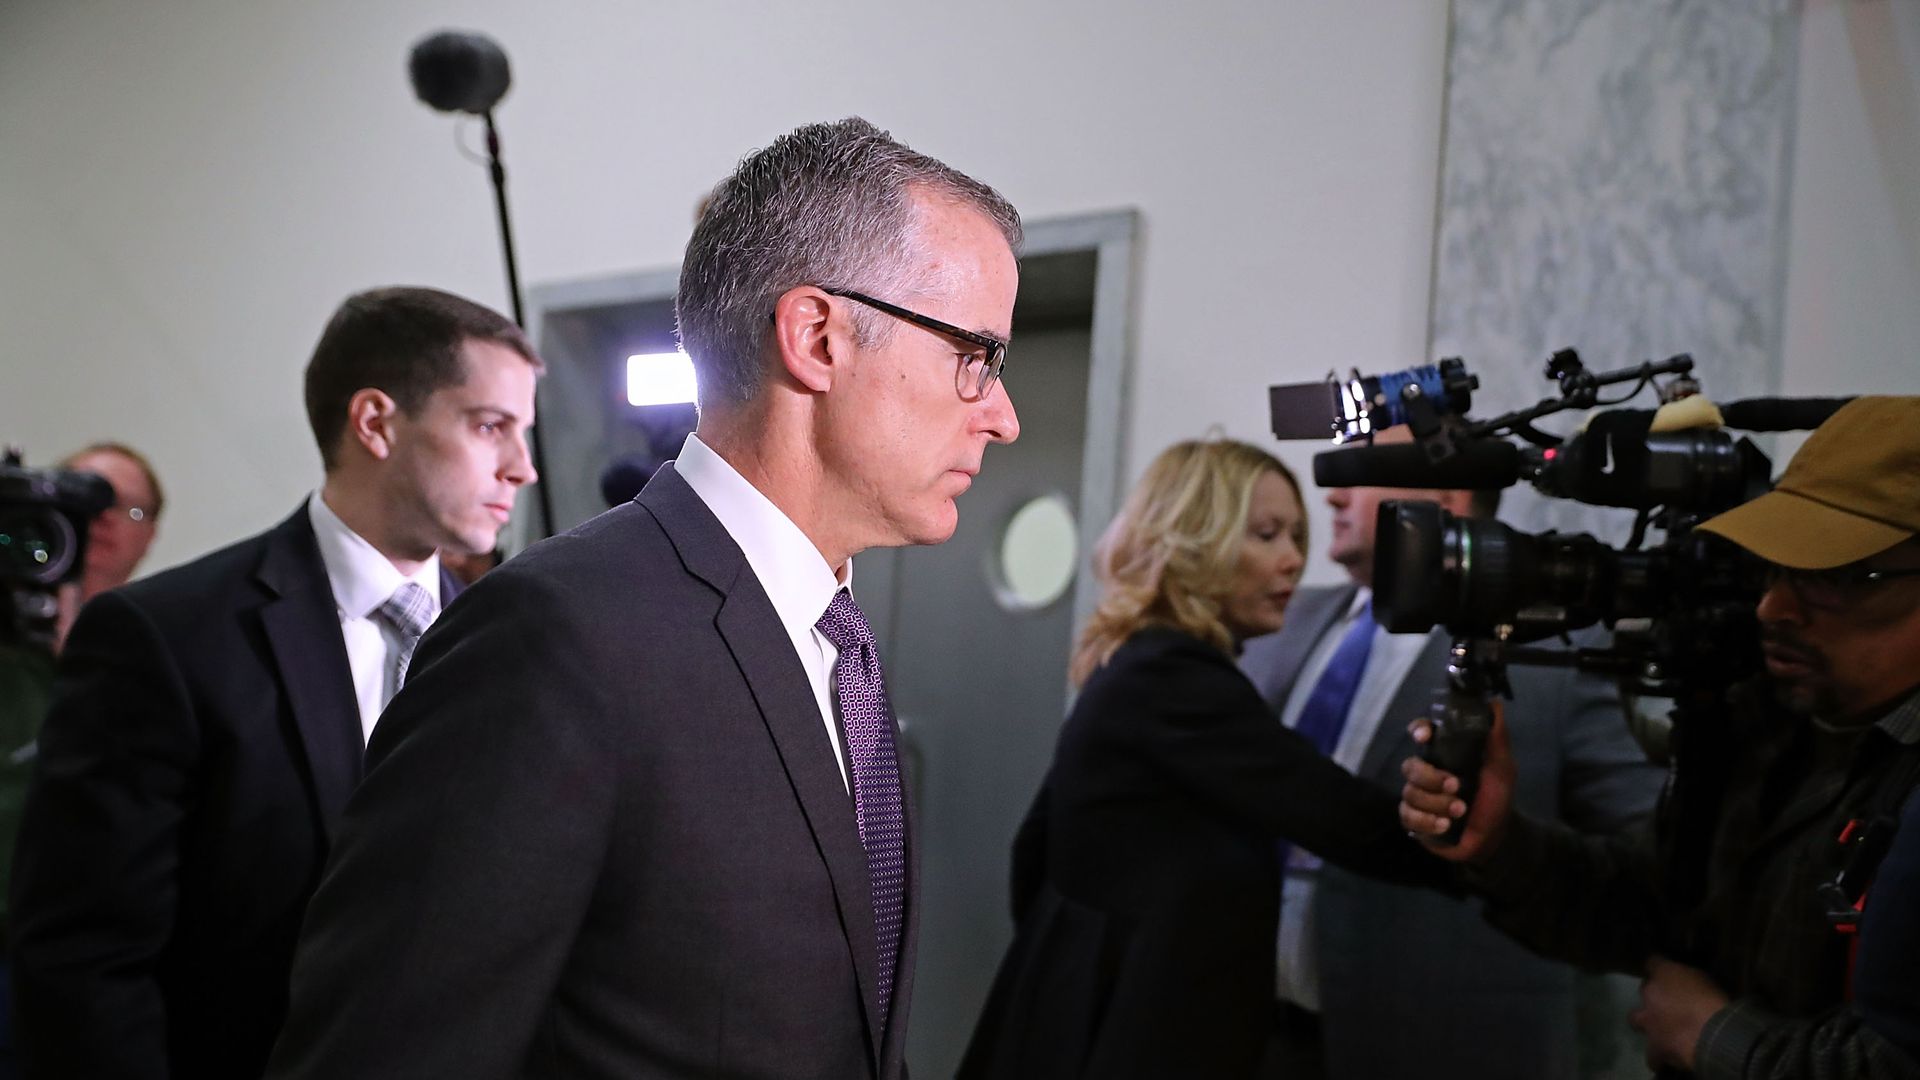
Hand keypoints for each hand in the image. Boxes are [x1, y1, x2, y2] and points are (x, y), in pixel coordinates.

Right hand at [1398, 700, 1514, 861]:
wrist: (1495, 836)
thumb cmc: (1496, 797)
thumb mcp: (1501, 767)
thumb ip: (1497, 737)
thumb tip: (1494, 703)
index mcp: (1444, 754)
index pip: (1421, 733)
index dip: (1419, 731)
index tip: (1425, 736)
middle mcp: (1426, 772)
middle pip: (1410, 766)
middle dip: (1432, 778)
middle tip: (1457, 787)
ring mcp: (1418, 796)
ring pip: (1410, 793)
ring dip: (1436, 803)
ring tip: (1459, 812)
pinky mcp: (1414, 820)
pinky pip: (1407, 816)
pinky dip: (1427, 821)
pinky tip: (1445, 826)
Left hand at [1630, 956, 1728, 1071]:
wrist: (1714, 1032)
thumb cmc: (1715, 1000)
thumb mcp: (1705, 979)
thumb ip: (1689, 979)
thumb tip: (1687, 983)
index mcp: (1664, 974)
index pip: (1653, 962)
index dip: (1658, 968)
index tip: (1665, 972)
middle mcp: (1649, 995)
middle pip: (1644, 990)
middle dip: (1652, 995)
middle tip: (1667, 1002)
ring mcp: (1649, 1022)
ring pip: (1636, 1020)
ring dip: (1648, 1023)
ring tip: (1662, 1029)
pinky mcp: (1656, 1047)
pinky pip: (1653, 1056)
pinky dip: (1659, 1056)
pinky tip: (1669, 1055)